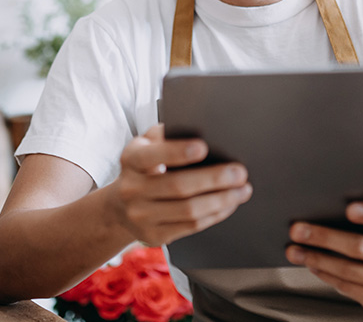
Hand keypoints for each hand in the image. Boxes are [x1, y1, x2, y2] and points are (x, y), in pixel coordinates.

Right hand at [106, 124, 252, 245]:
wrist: (120, 207)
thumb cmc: (144, 167)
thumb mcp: (147, 146)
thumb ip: (167, 135)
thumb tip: (202, 128)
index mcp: (131, 160)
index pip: (153, 155)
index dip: (178, 152)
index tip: (204, 147)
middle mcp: (132, 189)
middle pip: (178, 186)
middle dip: (214, 179)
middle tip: (239, 172)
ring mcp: (141, 216)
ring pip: (188, 210)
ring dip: (221, 200)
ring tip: (242, 190)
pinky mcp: (154, 235)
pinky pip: (191, 226)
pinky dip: (215, 214)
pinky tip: (229, 204)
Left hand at [286, 202, 362, 310]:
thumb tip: (324, 207)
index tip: (348, 210)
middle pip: (361, 247)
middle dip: (324, 237)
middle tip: (297, 230)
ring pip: (349, 271)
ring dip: (316, 259)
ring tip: (295, 250)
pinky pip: (347, 287)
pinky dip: (325, 274)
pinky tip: (311, 264)